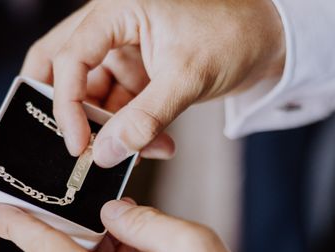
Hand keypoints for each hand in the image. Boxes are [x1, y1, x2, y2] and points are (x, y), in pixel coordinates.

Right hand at [22, 0, 285, 166]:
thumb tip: (104, 154)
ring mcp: (124, 52)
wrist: (270, 41)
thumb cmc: (232, 35)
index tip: (77, 145)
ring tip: (143, 150)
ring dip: (112, 129)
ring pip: (95, 96)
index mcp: (116, 10)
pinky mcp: (139, 74)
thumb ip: (143, 119)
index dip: (66, 104)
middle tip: (73, 144)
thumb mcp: (186, 78)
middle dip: (69, 110)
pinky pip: (121, 107)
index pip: (69, 57)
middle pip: (64, 68)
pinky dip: (134, 130)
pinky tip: (158, 146)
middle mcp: (112, 27)